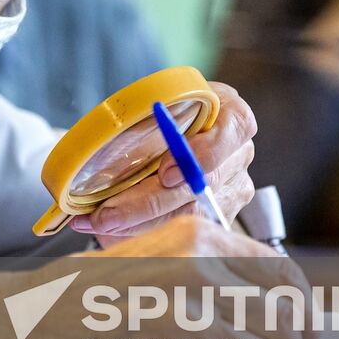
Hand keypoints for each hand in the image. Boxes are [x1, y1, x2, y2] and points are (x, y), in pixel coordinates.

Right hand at [0, 216, 312, 338]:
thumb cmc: (86, 299)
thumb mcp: (154, 261)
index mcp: (196, 234)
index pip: (282, 274)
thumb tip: (275, 313)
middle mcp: (198, 264)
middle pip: (284, 319)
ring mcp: (186, 309)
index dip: (301, 315)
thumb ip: (213, 275)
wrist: (25, 328)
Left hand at [69, 82, 256, 245]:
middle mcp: (238, 157)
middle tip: (107, 214)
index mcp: (232, 119)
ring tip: (100, 224)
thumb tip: (106, 140)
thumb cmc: (172, 114)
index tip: (167, 173)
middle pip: (202, 185)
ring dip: (139, 224)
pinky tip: (112, 233)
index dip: (203, 153)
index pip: (232, 131)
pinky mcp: (219, 216)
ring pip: (190, 215)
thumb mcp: (162, 105)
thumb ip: (146, 120)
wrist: (186, 131)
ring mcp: (232, 190)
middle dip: (148, 203)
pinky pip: (182, 230)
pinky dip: (143, 232)